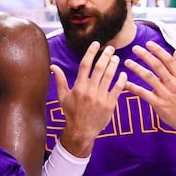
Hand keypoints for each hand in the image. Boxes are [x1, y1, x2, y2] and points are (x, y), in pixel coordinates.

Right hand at [52, 41, 126, 156]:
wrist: (81, 131)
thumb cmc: (71, 113)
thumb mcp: (63, 97)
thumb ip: (60, 80)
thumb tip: (53, 66)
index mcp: (78, 87)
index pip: (85, 65)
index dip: (91, 52)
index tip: (96, 44)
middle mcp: (89, 91)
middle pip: (99, 68)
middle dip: (106, 56)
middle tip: (110, 48)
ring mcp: (100, 98)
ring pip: (109, 76)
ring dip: (114, 65)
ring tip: (116, 58)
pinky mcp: (109, 105)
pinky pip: (117, 89)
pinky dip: (121, 80)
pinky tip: (123, 73)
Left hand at [124, 41, 175, 134]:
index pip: (168, 60)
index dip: (158, 50)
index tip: (148, 43)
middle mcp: (173, 83)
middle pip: (158, 66)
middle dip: (145, 55)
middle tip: (134, 48)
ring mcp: (166, 94)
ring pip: (149, 78)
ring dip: (137, 69)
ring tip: (127, 62)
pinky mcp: (159, 104)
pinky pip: (144, 93)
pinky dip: (134, 87)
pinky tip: (125, 83)